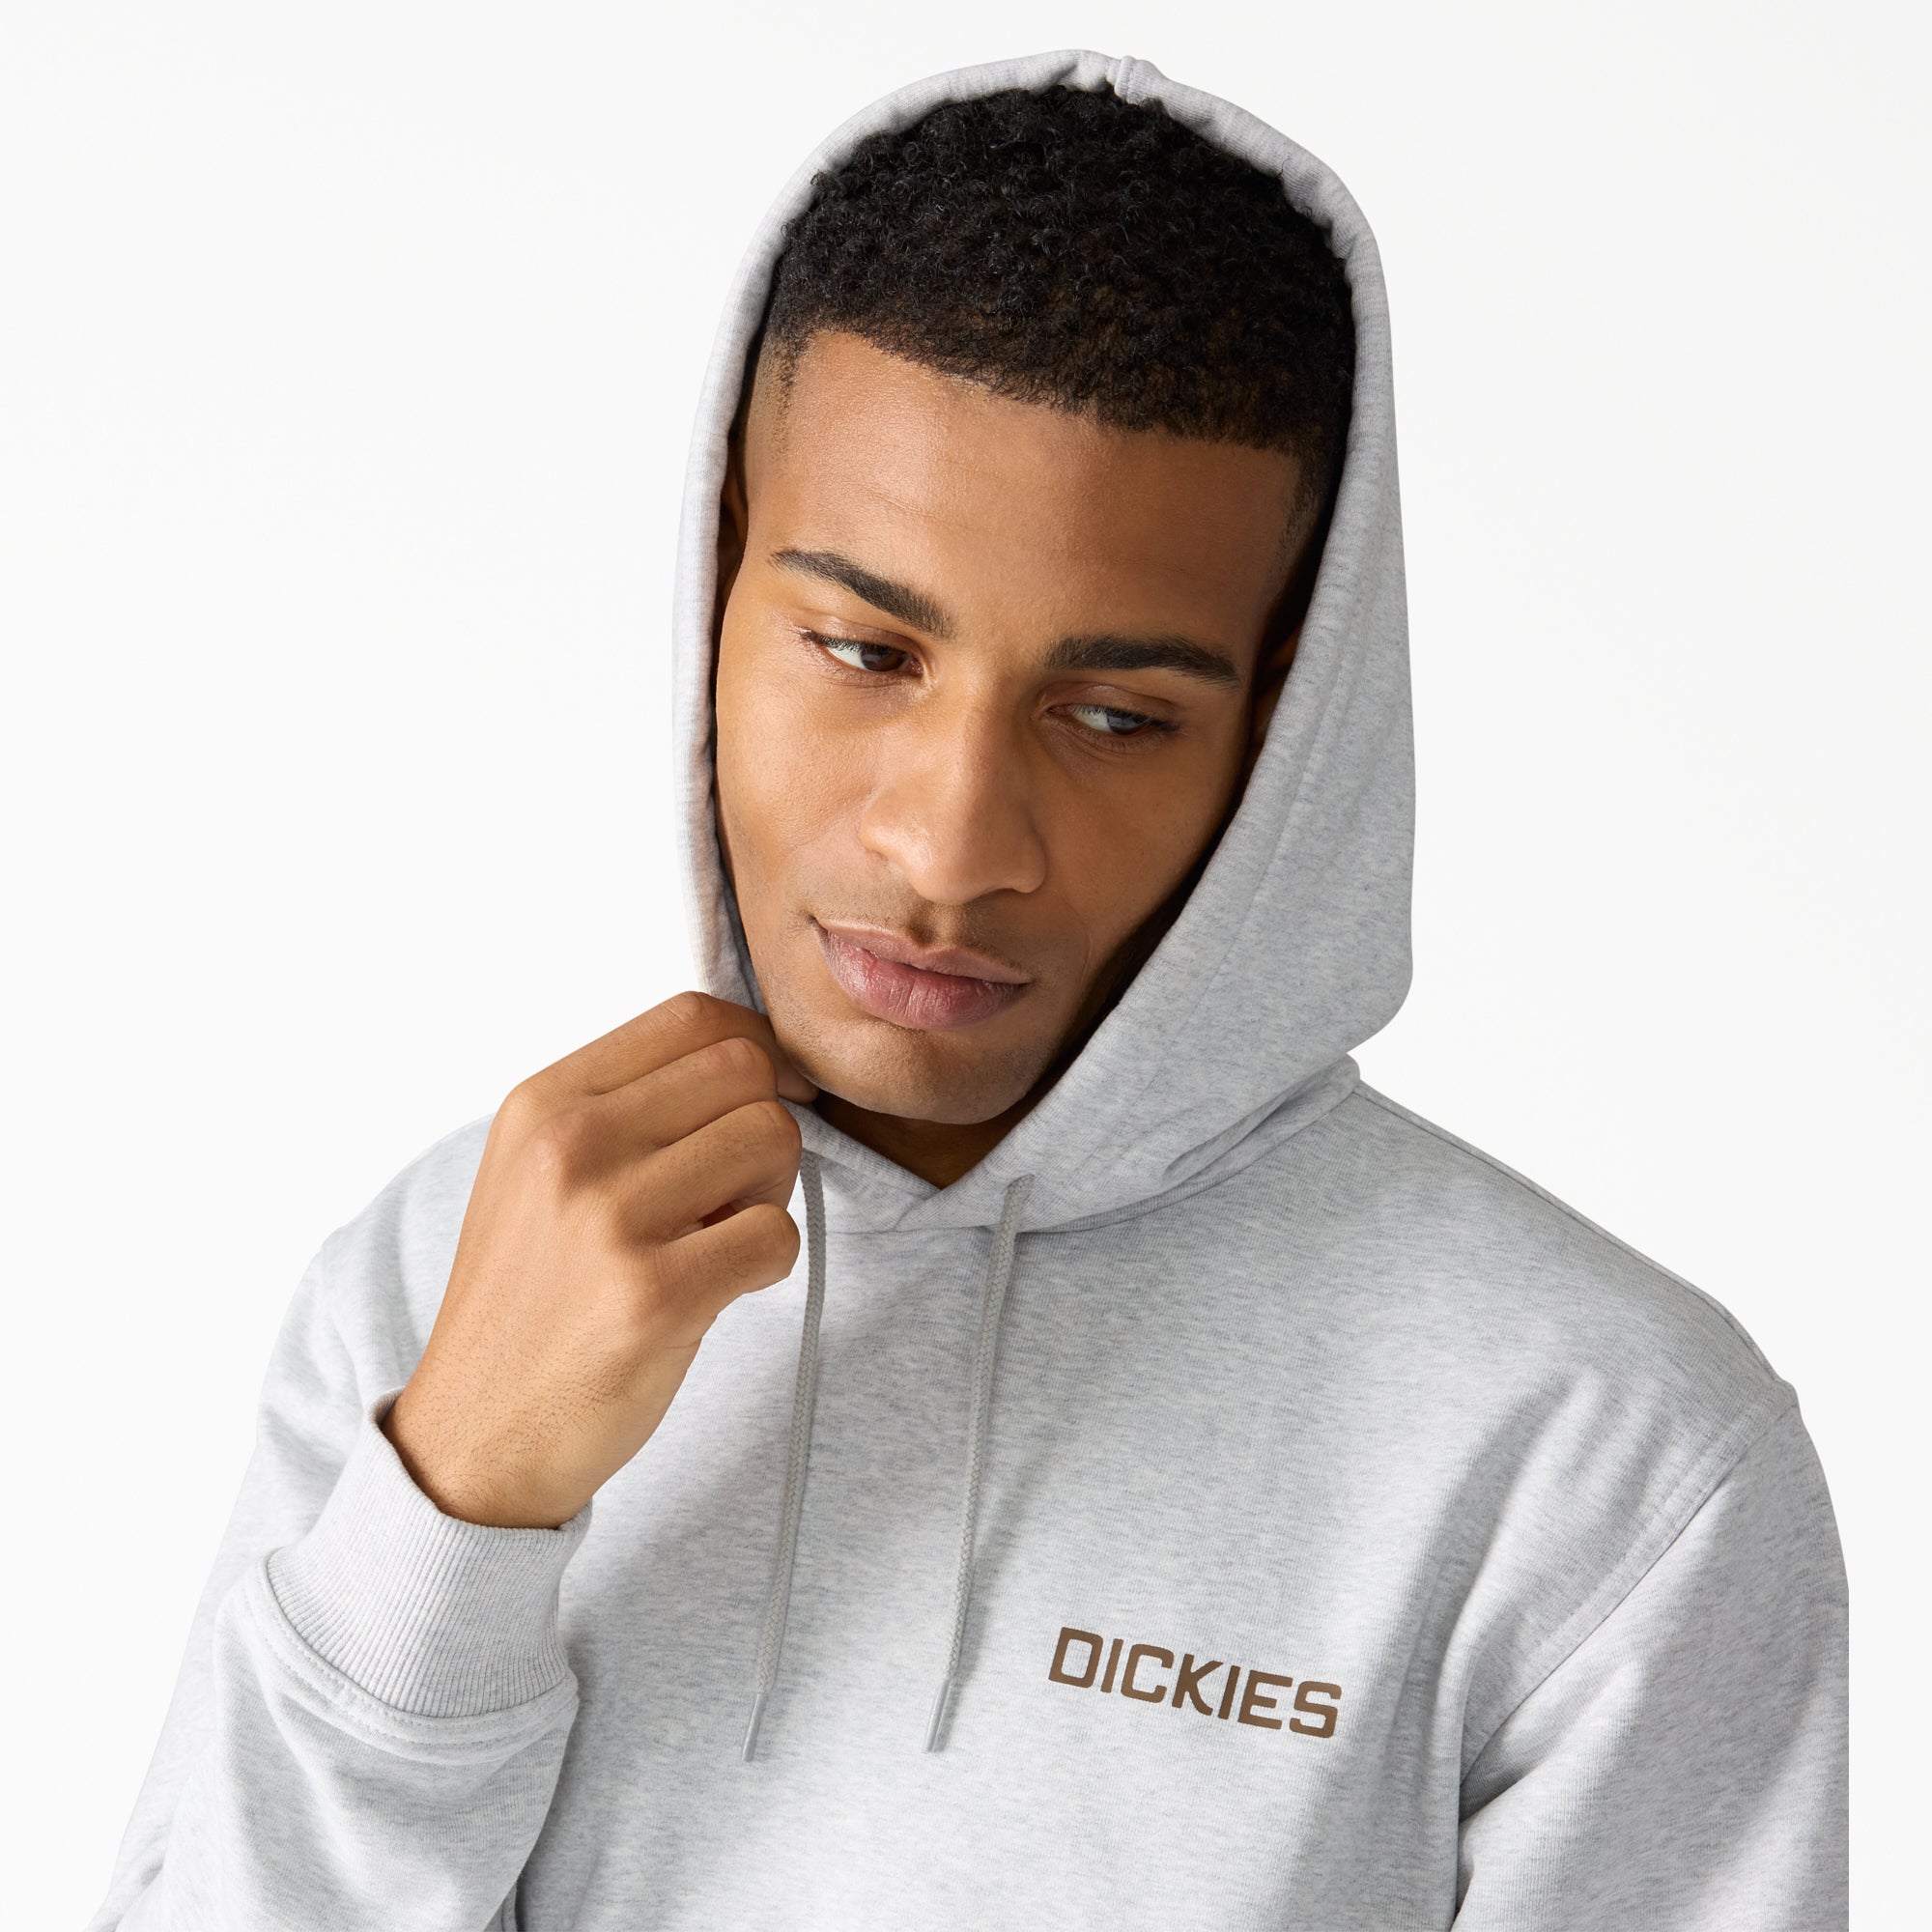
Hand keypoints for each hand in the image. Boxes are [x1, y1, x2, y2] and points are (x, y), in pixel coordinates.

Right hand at [382, 992, 816, 1527]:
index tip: (770, 1095)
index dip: (756, 1048)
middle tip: (735, 1192)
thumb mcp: (541, 1173)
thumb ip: (629, 1106)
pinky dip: (769, 1264)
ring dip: (770, 1194)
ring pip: (772, 1139)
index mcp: (544, 1101)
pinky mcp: (652, 1295)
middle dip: (766, 1125)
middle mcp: (571, 1144)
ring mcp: (609, 1218)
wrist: (474, 1438)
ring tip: (717, 1240)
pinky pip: (777, 1236)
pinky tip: (720, 1290)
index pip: (691, 1016)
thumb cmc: (533, 1301)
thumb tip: (760, 1058)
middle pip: (744, 1069)